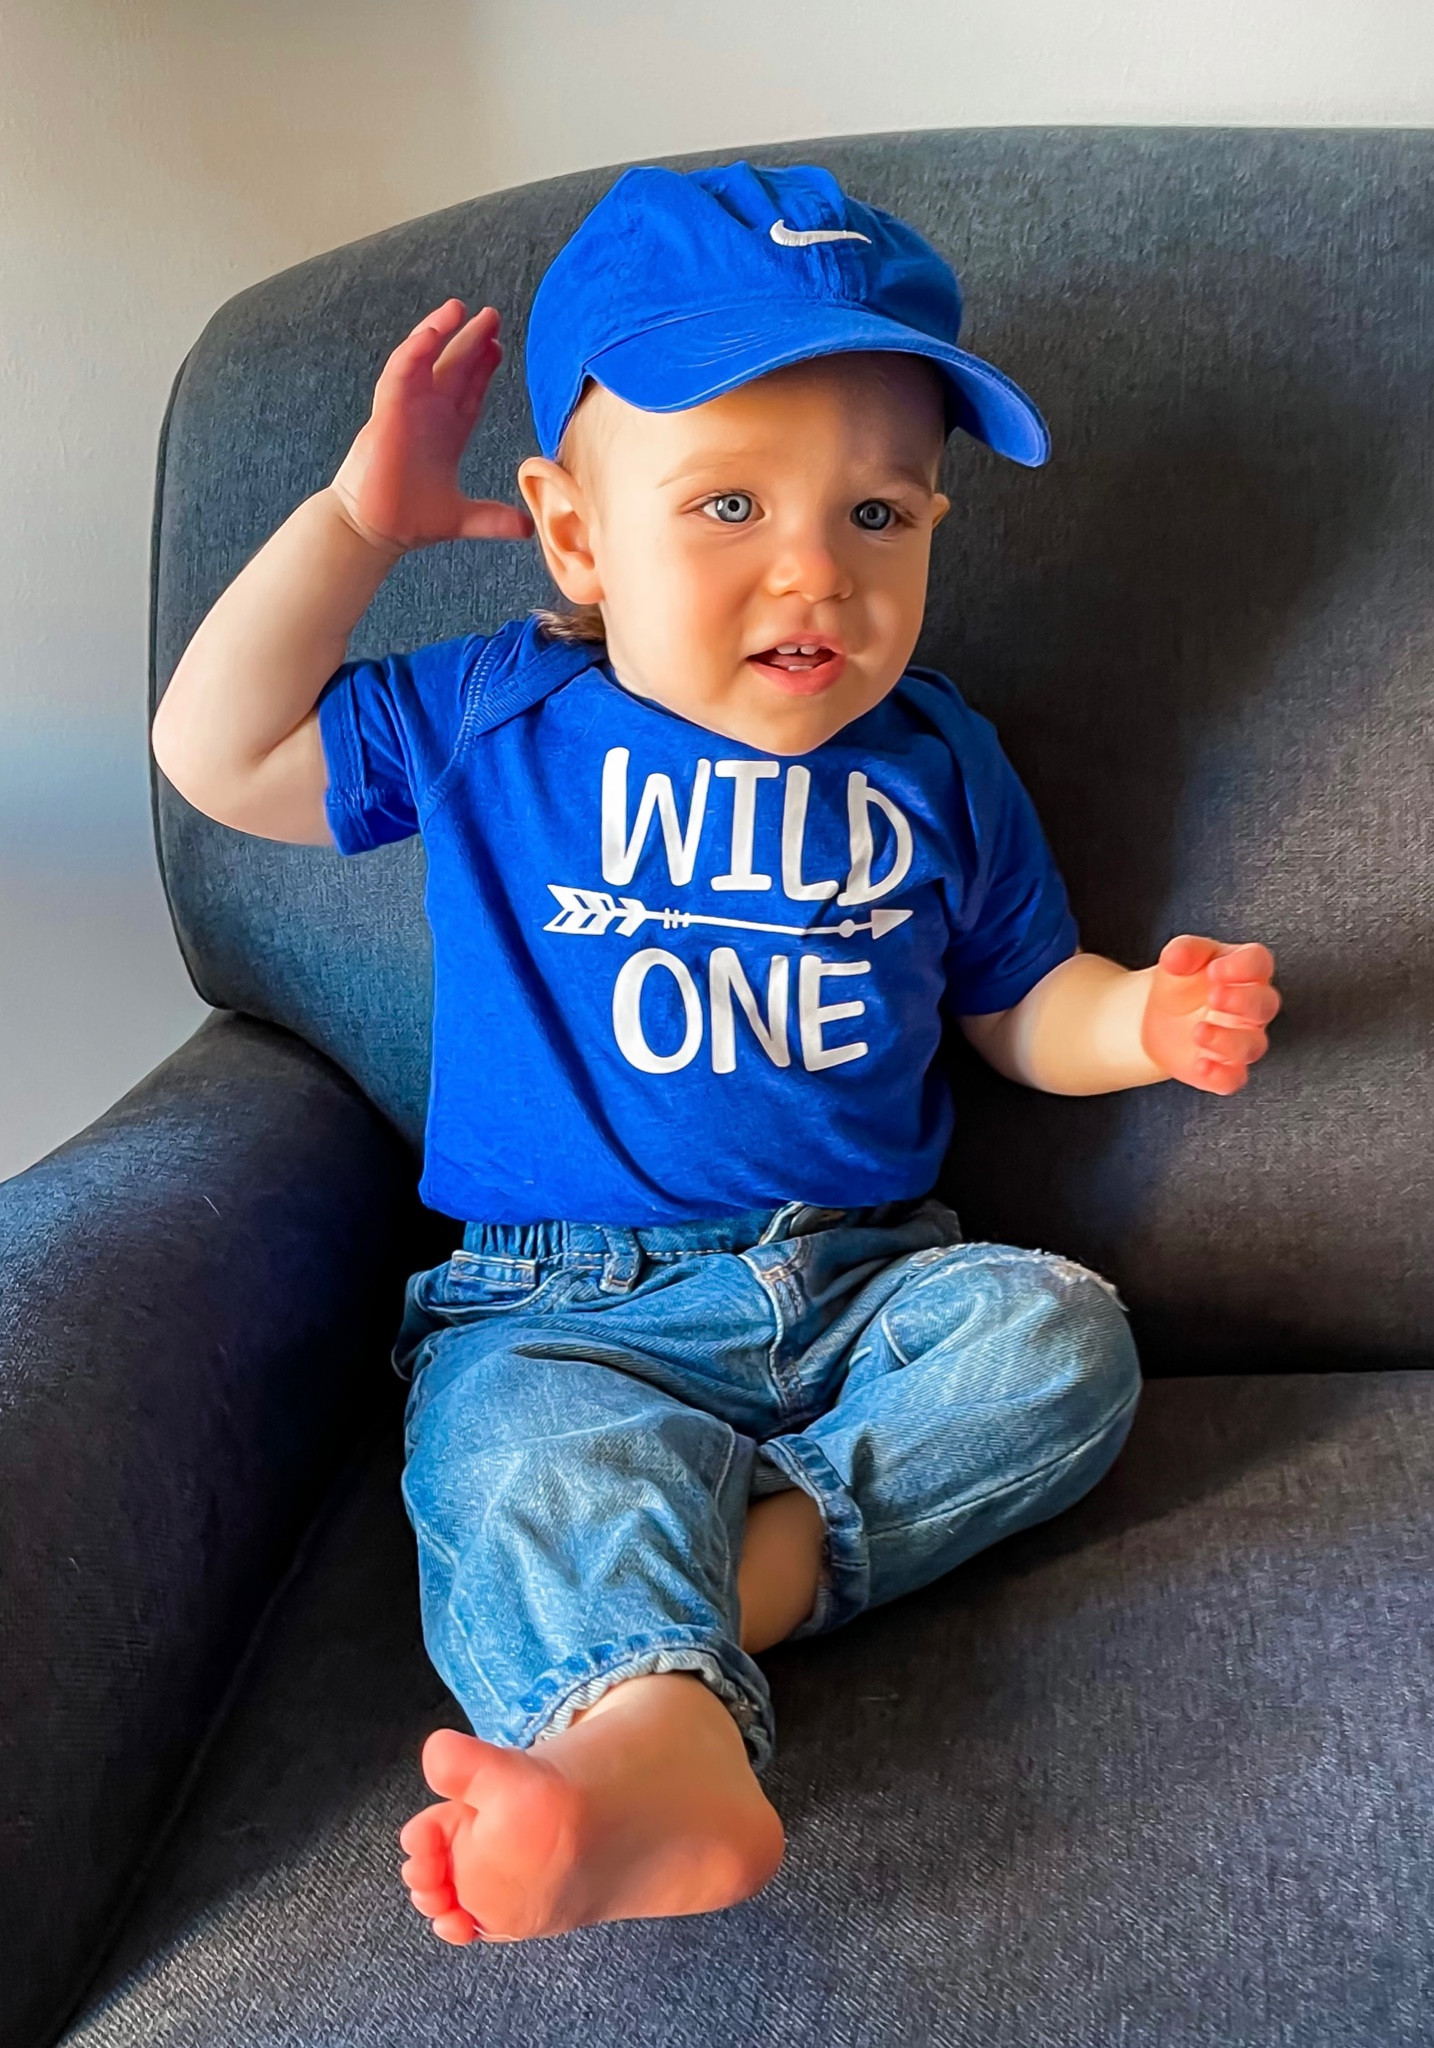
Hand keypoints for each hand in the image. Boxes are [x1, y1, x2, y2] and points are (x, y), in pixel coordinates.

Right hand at [329, 300, 533, 553]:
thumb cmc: (411, 520)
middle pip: (452, 367)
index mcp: (447, 433)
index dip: (482, 369)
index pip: (468, 391)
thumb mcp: (464, 518)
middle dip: (471, 341)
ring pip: (424, 359)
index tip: (498, 347)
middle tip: (491, 316)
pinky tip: (431, 331)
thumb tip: (527, 528)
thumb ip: (494, 519)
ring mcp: (406, 409)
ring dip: (440, 332)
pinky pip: (400, 372)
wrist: (376, 531)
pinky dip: (414, 350)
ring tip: (459, 307)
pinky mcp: (387, 412)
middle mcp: (427, 415)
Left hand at [1140, 935, 1280, 1094]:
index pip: (1259, 963)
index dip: (1243, 966)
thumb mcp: (1179, 958)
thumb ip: (1183, 951)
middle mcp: (1252, 1008)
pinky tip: (1201, 1065)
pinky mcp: (1226, 1069)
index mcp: (1246, 972)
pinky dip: (1221, 1075)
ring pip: (1252, 1045)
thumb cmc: (1181, 983)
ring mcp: (1242, 1040)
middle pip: (1265, 1004)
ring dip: (1228, 1040)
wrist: (1155, 1018)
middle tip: (1213, 997)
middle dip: (1242, 1001)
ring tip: (1198, 1031)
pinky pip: (1234, 1078)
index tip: (1214, 969)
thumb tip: (1176, 957)